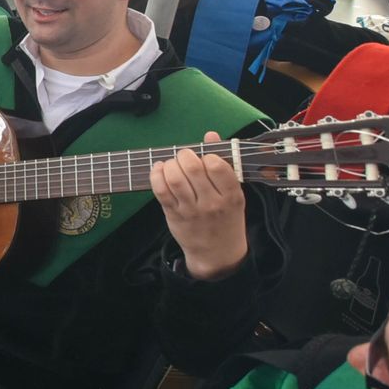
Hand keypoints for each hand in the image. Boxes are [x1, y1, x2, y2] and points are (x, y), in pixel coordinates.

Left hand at [150, 131, 248, 280]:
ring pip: (174, 180)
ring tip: (171, 163)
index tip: (204, 157)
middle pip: (192, 170)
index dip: (207, 155)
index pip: (217, 167)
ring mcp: (191, 210)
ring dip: (169, 165)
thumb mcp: (233, 193)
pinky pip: (160, 191)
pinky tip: (159, 169)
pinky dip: (156, 176)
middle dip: (184, 156)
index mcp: (232, 196)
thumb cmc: (226, 218)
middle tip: (183, 156)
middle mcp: (212, 203)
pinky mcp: (173, 215)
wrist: (218, 253)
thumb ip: (222, 163)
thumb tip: (210, 135)